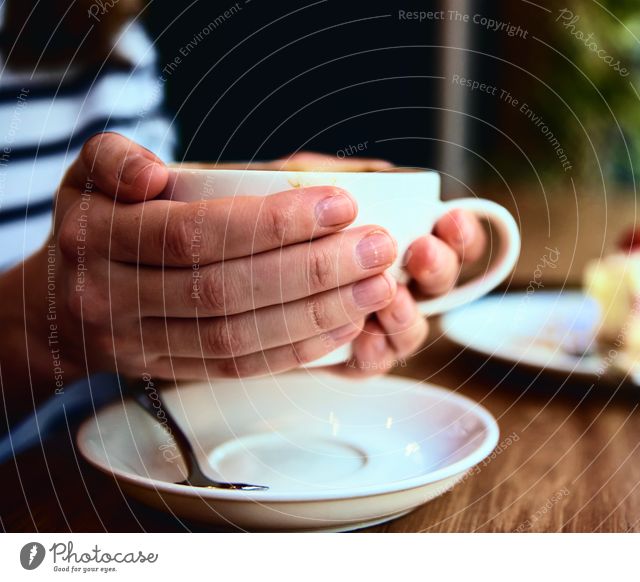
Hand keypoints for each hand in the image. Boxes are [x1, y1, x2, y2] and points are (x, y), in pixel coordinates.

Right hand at [11, 134, 400, 386]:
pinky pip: (239, 368)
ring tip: (376, 288)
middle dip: (311, 271)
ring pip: (238, 339)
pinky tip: (344, 326)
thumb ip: (115, 158)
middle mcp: (113, 298)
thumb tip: (153, 172)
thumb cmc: (94, 223)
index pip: (197, 234)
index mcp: (98, 238)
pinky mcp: (171, 371)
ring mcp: (141, 344)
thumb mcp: (89, 174)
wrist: (59, 303)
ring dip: (316, 315)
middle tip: (376, 248)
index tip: (341, 204)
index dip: (273, 223)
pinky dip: (297, 350)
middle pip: (225, 291)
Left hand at [269, 152, 486, 375]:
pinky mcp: (344, 356)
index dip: (462, 233)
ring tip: (392, 301)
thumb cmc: (263, 218)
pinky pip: (370, 364)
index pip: (447, 237)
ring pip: (411, 330)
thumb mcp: (291, 181)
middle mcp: (394, 279)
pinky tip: (365, 343)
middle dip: (439, 268)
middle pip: (439, 284)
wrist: (219, 264)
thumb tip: (380, 173)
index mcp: (397, 236)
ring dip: (407, 316)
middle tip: (421, 254)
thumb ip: (331, 174)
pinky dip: (373, 355)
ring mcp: (373, 321)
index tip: (450, 220)